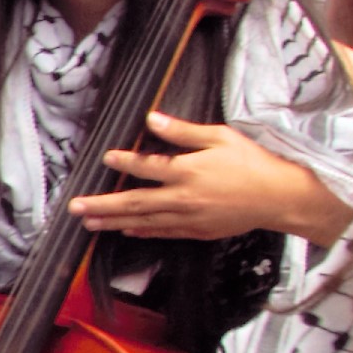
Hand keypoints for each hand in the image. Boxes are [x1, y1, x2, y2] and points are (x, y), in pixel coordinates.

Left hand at [73, 113, 351, 246]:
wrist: (277, 198)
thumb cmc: (252, 163)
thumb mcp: (220, 137)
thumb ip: (184, 132)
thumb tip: (154, 120)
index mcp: (188, 171)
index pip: (148, 166)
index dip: (125, 161)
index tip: (105, 158)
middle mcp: (183, 198)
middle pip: (134, 202)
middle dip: (102, 205)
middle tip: (75, 208)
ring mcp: (188, 218)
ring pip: (142, 222)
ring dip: (112, 222)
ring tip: (88, 223)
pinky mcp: (195, 231)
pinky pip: (161, 232)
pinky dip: (140, 231)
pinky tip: (123, 229)